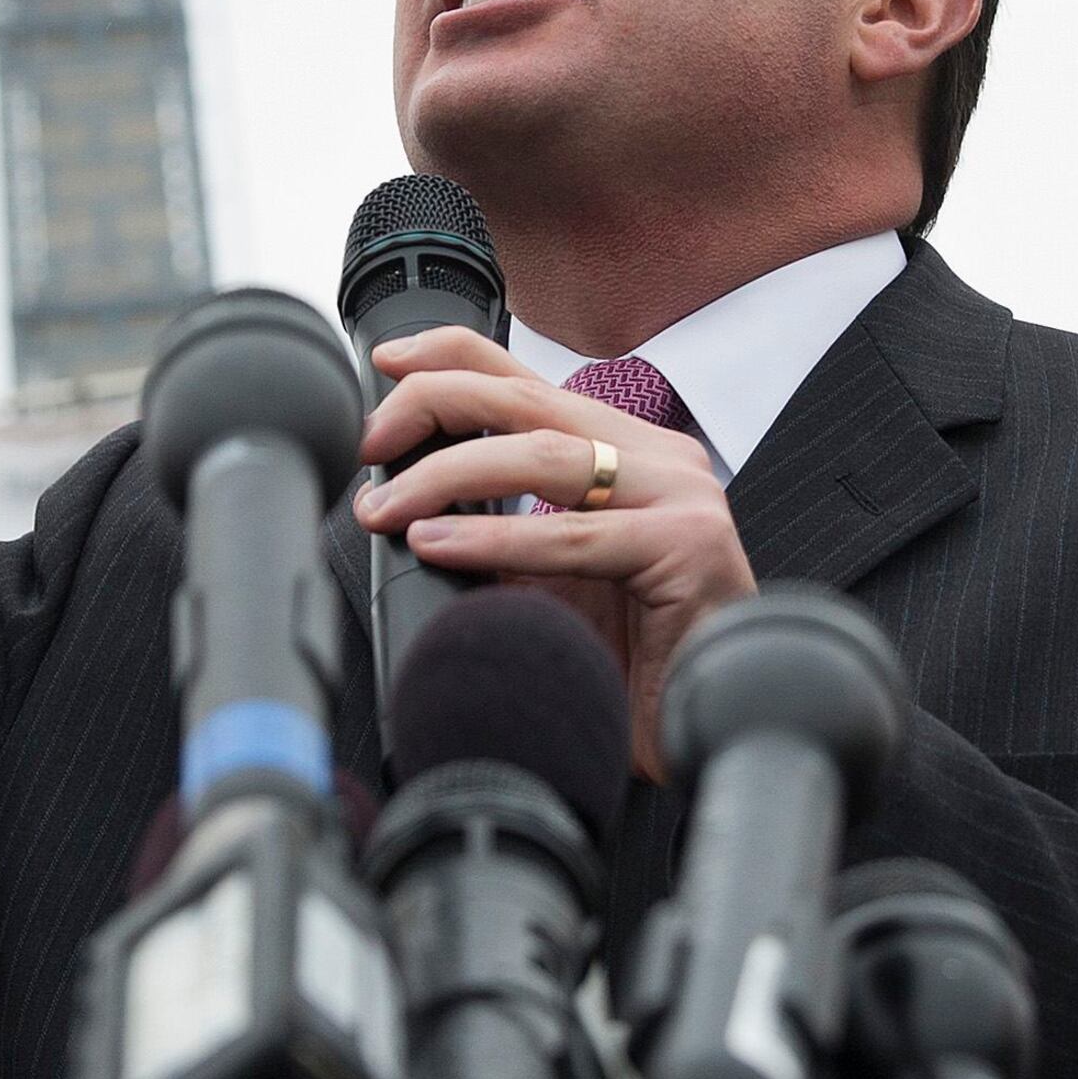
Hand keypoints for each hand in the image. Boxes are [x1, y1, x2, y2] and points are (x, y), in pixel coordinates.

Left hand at [351, 329, 756, 779]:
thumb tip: (407, 506)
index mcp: (629, 451)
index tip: (388, 362)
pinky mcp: (689, 546)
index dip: (454, 357)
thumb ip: (502, 527)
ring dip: (447, 473)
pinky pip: (570, 535)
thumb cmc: (634, 657)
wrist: (706, 721)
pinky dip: (493, 540)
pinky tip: (438, 544)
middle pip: (528, 399)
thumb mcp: (551, 575)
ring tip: (386, 507)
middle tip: (372, 444)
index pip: (530, 380)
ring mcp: (681, 495)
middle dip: (435, 406)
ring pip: (543, 454)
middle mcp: (660, 457)